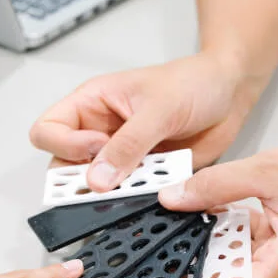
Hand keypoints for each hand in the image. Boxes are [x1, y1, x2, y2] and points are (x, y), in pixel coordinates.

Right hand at [29, 53, 247, 191]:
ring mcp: (120, 156)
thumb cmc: (192, 82)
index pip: (48, 130)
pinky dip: (141, 195)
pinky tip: (160, 181)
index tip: (95, 148)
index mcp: (91, 104)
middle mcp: (99, 132)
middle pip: (65, 167)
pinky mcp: (143, 174)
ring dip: (117, 191)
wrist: (229, 93)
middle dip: (82, 181)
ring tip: (146, 178)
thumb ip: (128, 145)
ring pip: (98, 187)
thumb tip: (98, 180)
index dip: (63, 146)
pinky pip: (130, 194)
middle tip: (111, 182)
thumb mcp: (158, 109)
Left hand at [160, 128, 277, 277]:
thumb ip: (215, 186)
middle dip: (200, 261)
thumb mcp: (266, 170)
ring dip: (214, 243)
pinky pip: (252, 248)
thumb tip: (175, 199)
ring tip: (182, 226)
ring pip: (240, 261)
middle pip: (234, 277)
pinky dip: (232, 233)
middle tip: (164, 248)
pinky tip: (210, 214)